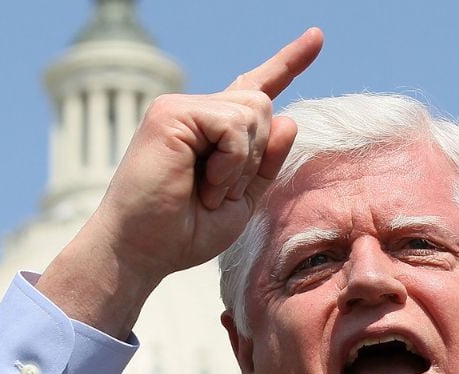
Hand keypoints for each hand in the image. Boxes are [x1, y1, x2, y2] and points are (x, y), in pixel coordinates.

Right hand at [36, 28, 323, 336]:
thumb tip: (289, 117)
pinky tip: (204, 183)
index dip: (288, 62)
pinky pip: (233, 125)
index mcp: (214, 131)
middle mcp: (197, 112)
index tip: (316, 37)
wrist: (142, 251)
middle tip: (218, 193)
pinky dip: (230, 161)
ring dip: (242, 163)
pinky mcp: (171, 112)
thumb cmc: (184, 232)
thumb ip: (267, 162)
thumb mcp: (241, 200)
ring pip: (255, 111)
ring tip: (206, 191)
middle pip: (264, 106)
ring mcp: (182, 108)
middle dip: (256, 156)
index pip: (256, 88)